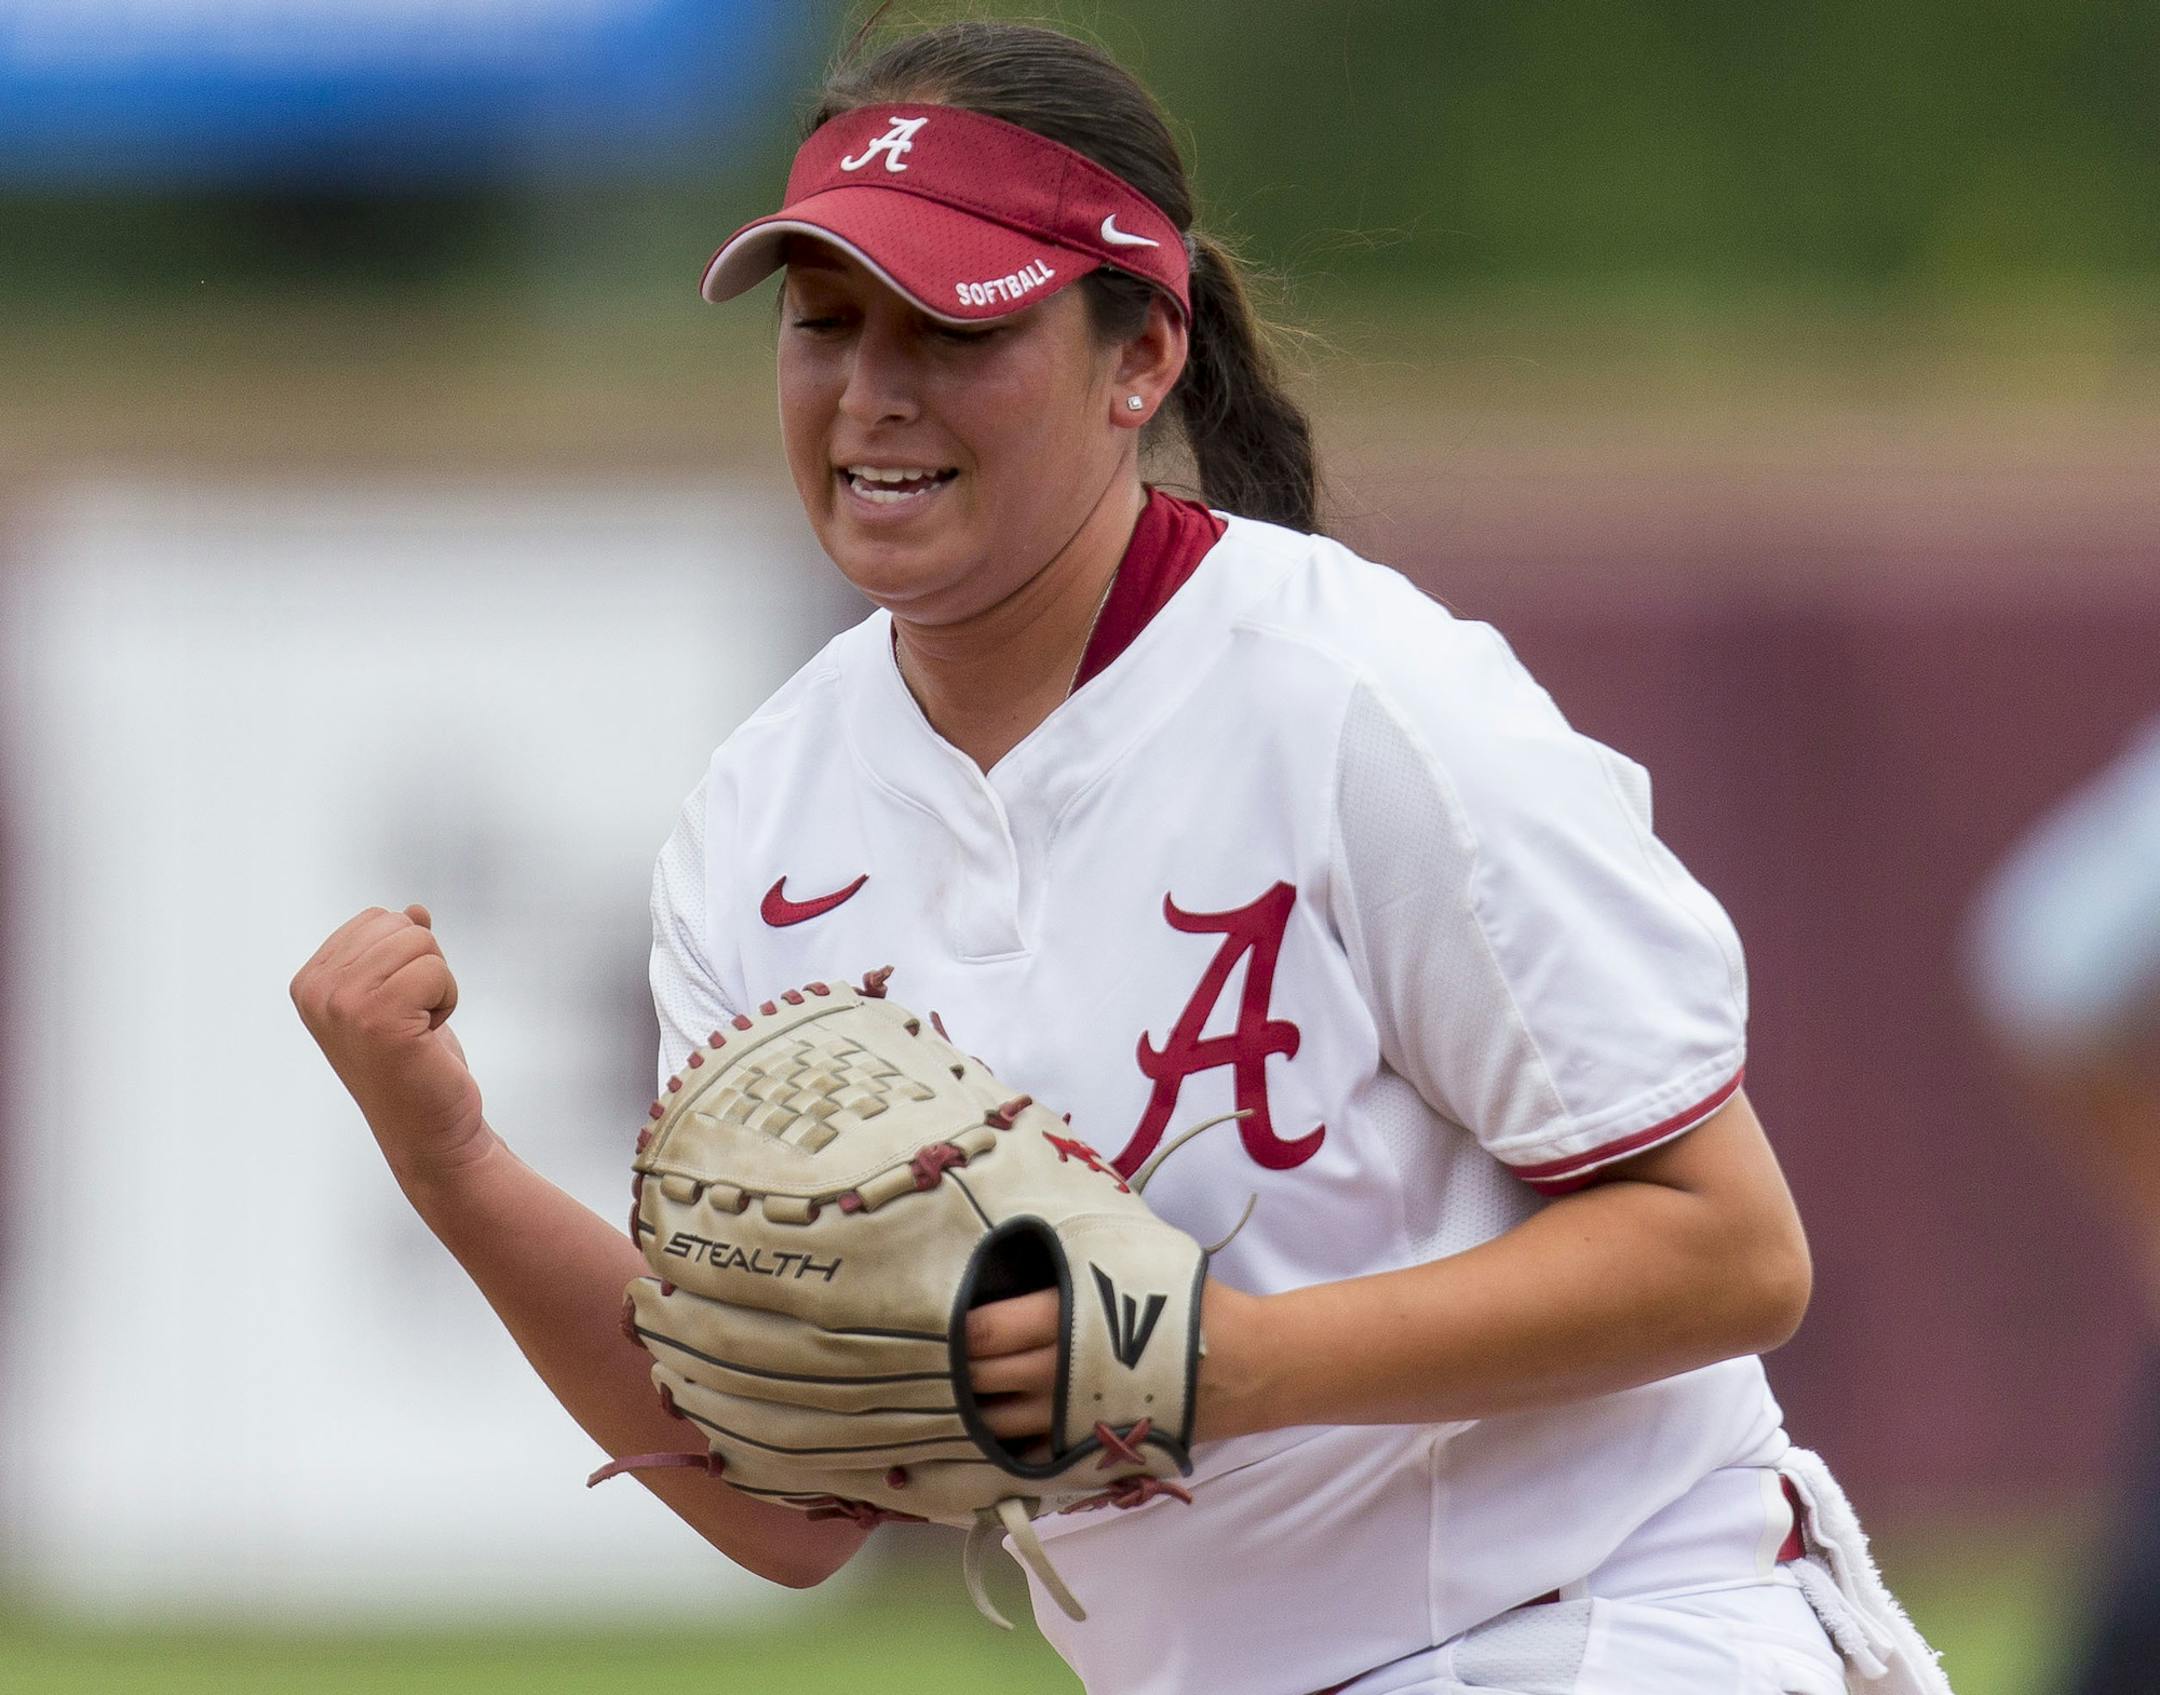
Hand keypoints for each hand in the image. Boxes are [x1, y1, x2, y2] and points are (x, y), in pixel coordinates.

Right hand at [291, 904, 489, 1184]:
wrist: (430, 1130)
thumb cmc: (417, 1064)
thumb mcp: (402, 996)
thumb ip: (398, 951)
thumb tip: (413, 910)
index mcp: (310, 980)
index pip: (379, 917)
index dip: (407, 957)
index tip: (397, 1007)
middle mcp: (315, 990)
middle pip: (401, 925)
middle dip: (425, 967)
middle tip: (412, 1020)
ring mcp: (341, 1005)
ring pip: (422, 943)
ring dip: (438, 986)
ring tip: (418, 1030)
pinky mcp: (377, 1019)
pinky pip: (437, 971)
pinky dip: (448, 1001)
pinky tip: (427, 1038)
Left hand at [964, 1278, 1272, 1451]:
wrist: (1241, 1365)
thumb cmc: (1185, 1301)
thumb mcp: (1132, 1257)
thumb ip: (1076, 1256)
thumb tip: (1024, 1241)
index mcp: (1064, 1318)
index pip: (982, 1329)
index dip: (954, 1327)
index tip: (941, 1316)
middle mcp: (1057, 1371)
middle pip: (978, 1376)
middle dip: (954, 1368)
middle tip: (938, 1355)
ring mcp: (1069, 1417)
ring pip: (992, 1421)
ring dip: (971, 1407)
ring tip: (959, 1390)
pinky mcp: (1084, 1447)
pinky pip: (1025, 1452)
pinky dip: (1004, 1441)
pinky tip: (997, 1425)